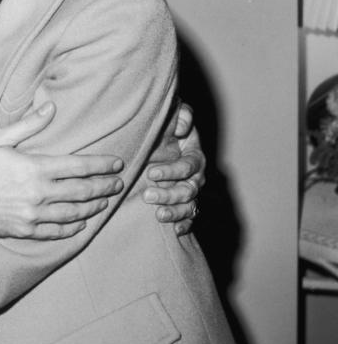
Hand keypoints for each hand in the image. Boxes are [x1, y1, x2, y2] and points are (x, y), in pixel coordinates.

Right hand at [0, 102, 123, 238]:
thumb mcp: (0, 138)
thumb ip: (29, 125)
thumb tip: (52, 108)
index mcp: (35, 168)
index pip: (79, 166)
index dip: (101, 166)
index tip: (117, 165)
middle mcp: (39, 194)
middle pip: (82, 192)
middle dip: (104, 187)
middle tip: (118, 184)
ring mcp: (34, 215)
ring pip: (74, 213)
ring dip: (93, 207)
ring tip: (103, 202)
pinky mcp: (25, 231)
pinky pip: (57, 231)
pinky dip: (73, 227)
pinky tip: (81, 223)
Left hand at [142, 101, 204, 234]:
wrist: (159, 136)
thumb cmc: (167, 123)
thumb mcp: (174, 112)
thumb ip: (182, 115)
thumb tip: (182, 128)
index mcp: (194, 155)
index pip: (188, 166)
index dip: (172, 171)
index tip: (150, 173)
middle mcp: (196, 175)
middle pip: (189, 189)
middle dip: (169, 194)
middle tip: (148, 196)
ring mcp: (191, 190)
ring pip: (190, 205)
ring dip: (175, 211)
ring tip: (158, 215)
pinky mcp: (185, 202)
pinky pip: (190, 217)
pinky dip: (184, 224)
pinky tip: (175, 231)